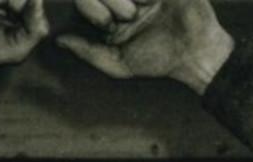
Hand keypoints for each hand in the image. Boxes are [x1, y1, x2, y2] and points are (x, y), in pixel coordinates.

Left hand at [57, 0, 232, 92]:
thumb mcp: (118, 64)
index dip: (90, 8)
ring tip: (147, 7)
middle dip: (109, 1)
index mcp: (106, 13)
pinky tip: (157, 0)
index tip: (110, 24)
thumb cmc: (157, 59)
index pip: (81, 0)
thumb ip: (87, 52)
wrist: (195, 49)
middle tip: (132, 16)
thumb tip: (57, 40)